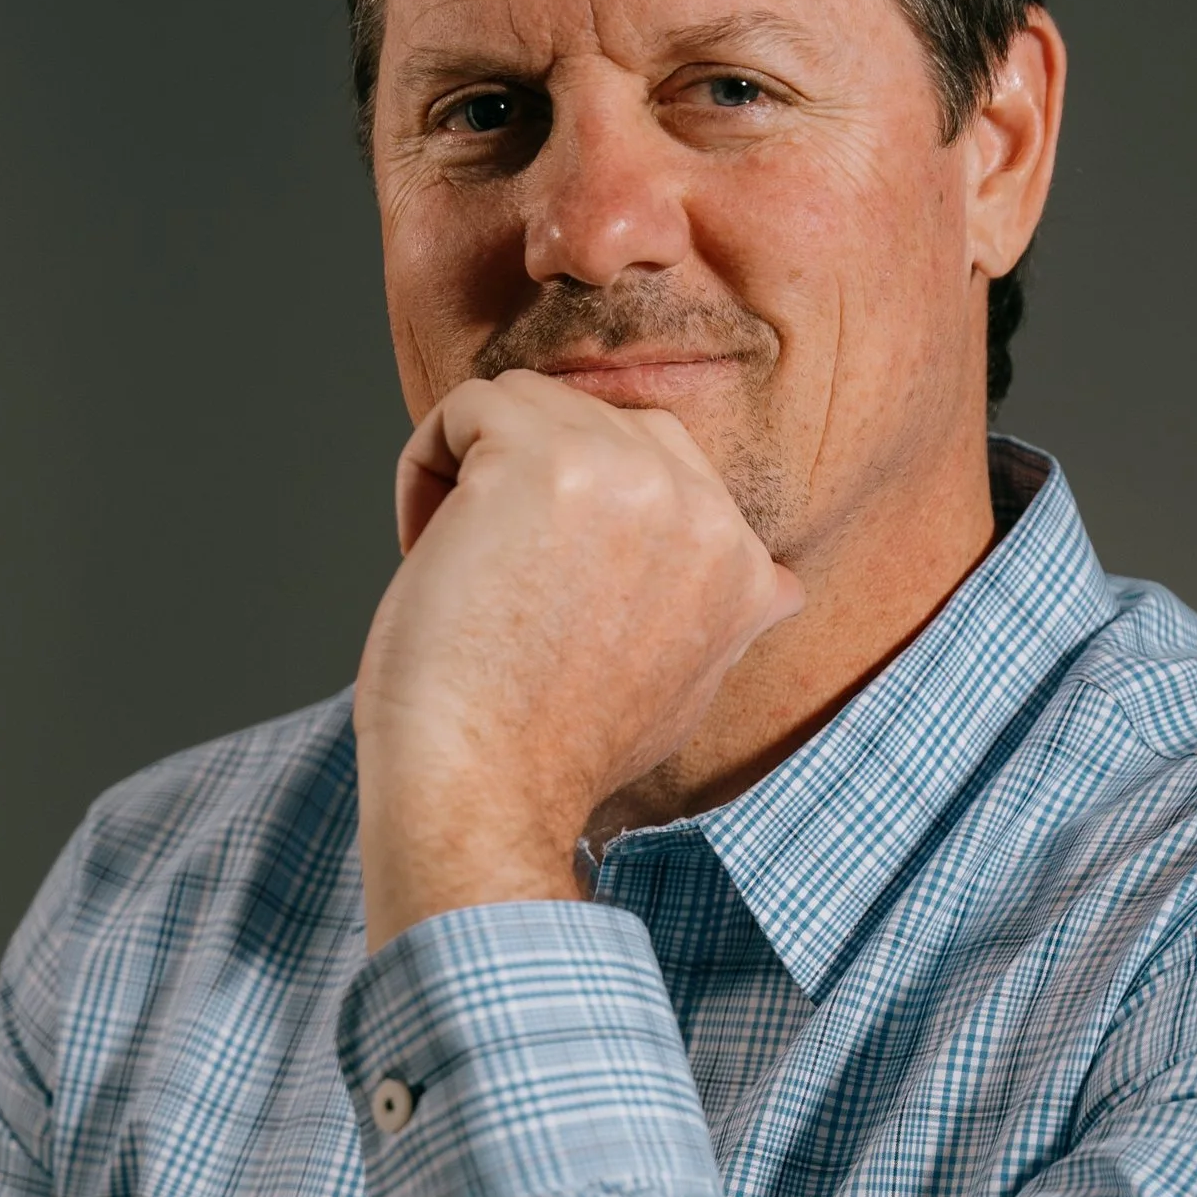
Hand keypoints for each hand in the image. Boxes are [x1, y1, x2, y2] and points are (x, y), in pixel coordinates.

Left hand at [354, 370, 802, 948]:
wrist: (485, 793)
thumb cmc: (549, 758)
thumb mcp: (683, 692)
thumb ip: (722, 621)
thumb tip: (774, 589)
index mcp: (745, 568)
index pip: (666, 467)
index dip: (582, 517)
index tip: (541, 600)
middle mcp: (704, 511)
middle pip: (600, 422)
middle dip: (532, 483)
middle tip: (494, 578)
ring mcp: (629, 475)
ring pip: (529, 404)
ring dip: (472, 473)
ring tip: (455, 563)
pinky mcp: (541, 456)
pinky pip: (465, 406)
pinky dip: (424, 465)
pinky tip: (422, 546)